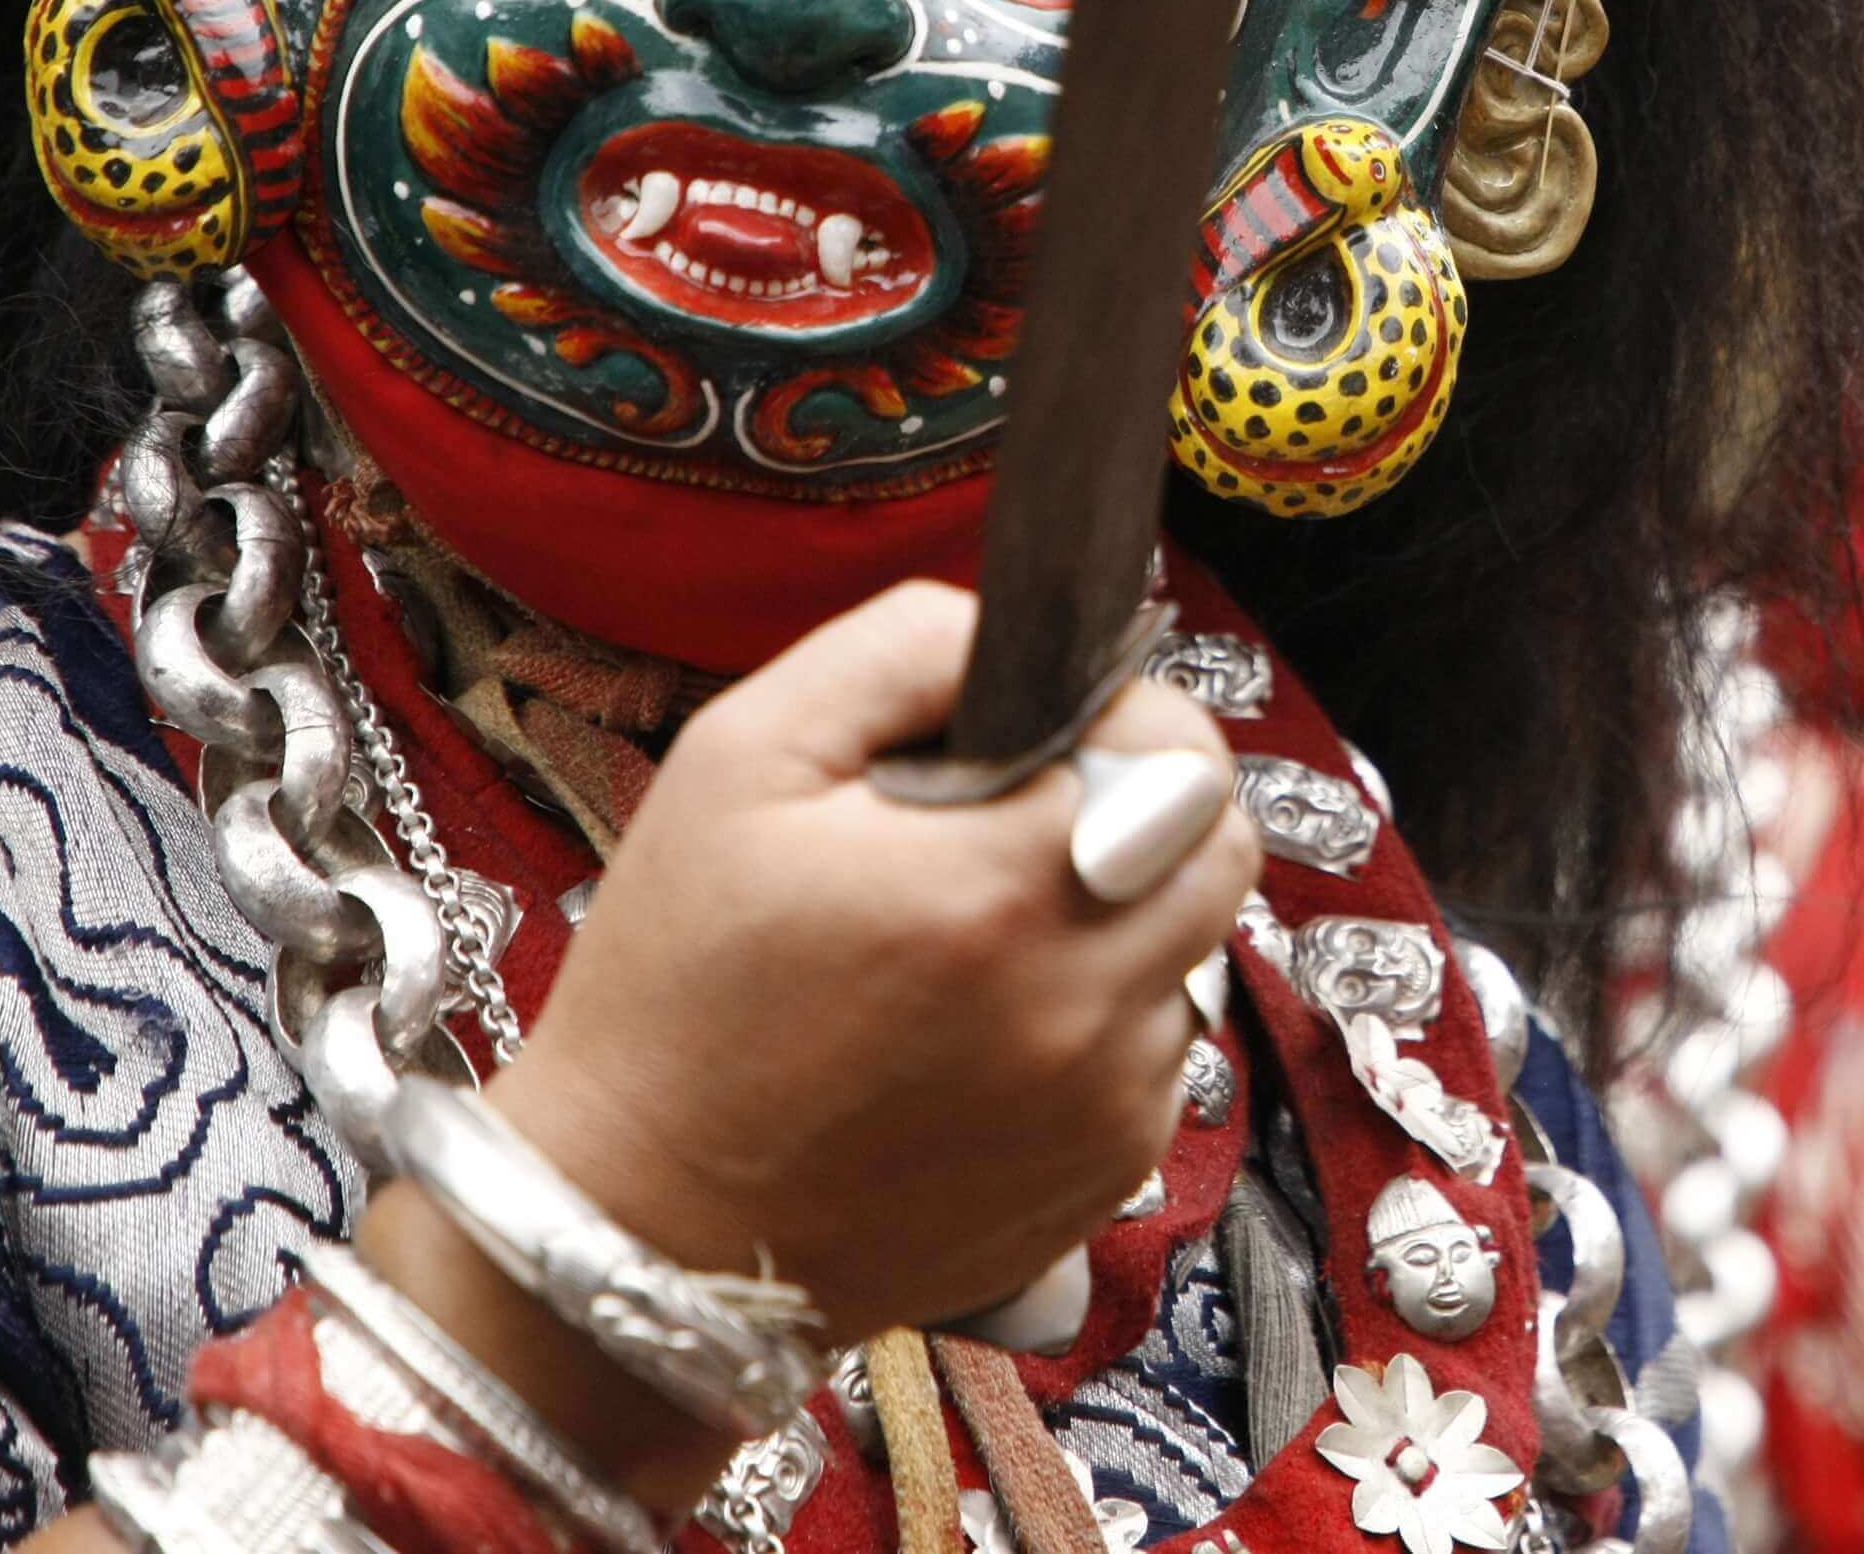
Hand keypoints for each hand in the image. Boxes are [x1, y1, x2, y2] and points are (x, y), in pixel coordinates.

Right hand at [357, 581, 1257, 1505]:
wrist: (641, 1229)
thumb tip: (1021, 635)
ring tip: (982, 939)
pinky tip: (984, 1030)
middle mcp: (1079, 1005)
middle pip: (1222, 848)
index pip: (1183, 750)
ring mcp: (1103, 1105)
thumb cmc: (674, 987)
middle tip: (1023, 824)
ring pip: (1194, 951)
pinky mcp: (1102, 1178)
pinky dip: (1102, 1022)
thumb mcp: (739, 758)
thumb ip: (900, 650)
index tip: (1041, 738)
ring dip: (1123, 919)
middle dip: (1145, 806)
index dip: (1121, 719)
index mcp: (998, 887)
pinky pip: (1162, 1055)